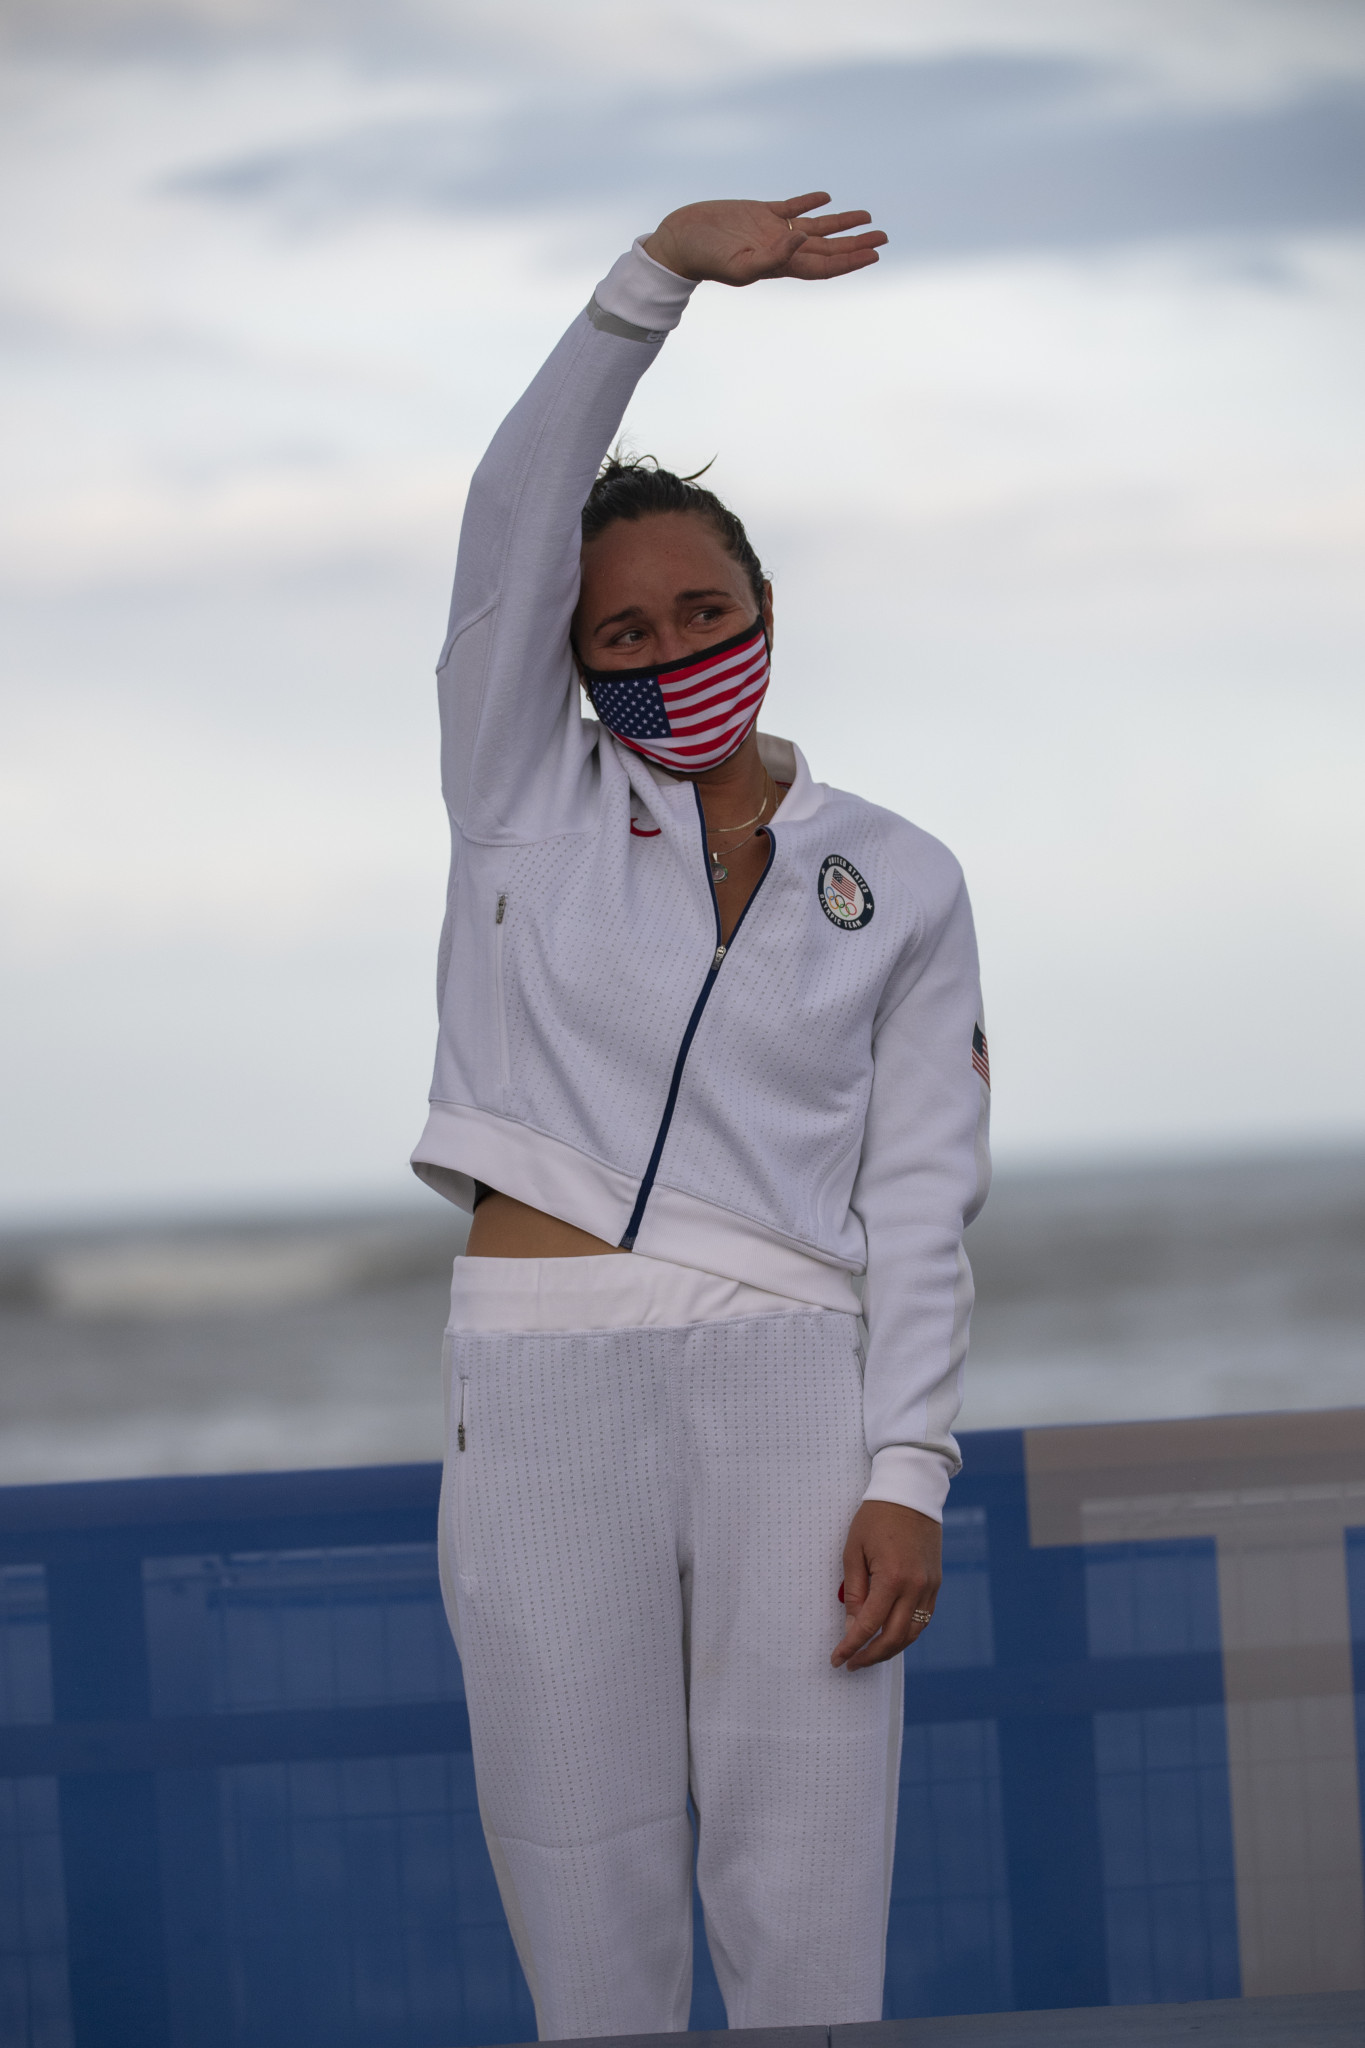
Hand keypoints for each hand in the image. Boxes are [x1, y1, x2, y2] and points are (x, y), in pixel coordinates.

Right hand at [643, 192, 886, 286]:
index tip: (874, 253)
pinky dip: (810, 202)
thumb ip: (773, 256)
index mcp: (781, 264)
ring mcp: (771, 229)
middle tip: (884, 237)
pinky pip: (792, 206)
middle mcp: (781, 248)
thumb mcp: (739, 263)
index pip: (824, 265)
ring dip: (842, 224)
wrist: (678, 243)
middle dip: (856, 243)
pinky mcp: (759, 211)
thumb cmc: (705, 259)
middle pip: (828, 248)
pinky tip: (826, 198)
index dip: (850, 261)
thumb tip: (803, 239)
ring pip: (815, 227)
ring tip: (867, 217)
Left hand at [832, 1500, 941, 1670]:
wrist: (910, 1493)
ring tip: (869, 1655)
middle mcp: (915, 1587)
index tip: (837, 1659)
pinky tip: (891, 1636)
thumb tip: (852, 1626)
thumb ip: (854, 1592)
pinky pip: (923, 1619)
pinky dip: (907, 1634)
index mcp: (891, 1578)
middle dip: (870, 1656)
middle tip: (852, 1663)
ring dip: (890, 1650)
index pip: (869, 1625)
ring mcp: (930, 1587)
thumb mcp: (854, 1551)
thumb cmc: (876, 1518)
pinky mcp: (936, 1583)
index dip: (851, 1646)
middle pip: (894, 1638)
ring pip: (912, 1634)